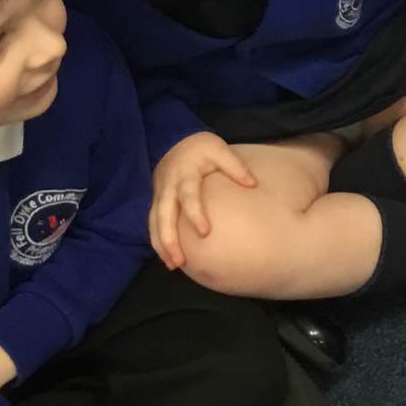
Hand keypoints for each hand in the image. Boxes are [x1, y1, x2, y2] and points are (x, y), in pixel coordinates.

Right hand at [150, 131, 255, 269]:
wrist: (174, 141)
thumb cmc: (201, 148)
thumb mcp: (219, 150)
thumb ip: (235, 166)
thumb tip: (253, 184)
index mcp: (184, 175)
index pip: (188, 197)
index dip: (195, 214)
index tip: (204, 233)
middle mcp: (168, 188)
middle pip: (164, 216)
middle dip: (169, 239)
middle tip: (179, 261)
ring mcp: (159, 195)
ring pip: (154, 223)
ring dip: (160, 244)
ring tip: (172, 265)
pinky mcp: (156, 201)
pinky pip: (153, 223)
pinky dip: (157, 240)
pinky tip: (166, 256)